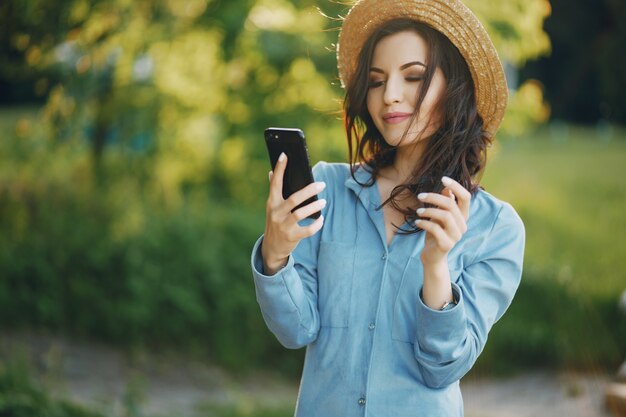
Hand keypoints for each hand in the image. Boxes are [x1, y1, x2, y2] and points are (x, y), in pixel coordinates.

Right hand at [262, 153, 325, 274]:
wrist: (272, 248)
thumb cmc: (275, 222)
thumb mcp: (272, 207)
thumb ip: (273, 191)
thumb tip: (270, 172)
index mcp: (272, 203)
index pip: (275, 183)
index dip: (279, 168)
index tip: (285, 155)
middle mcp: (276, 213)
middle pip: (294, 199)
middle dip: (309, 190)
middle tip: (322, 184)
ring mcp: (283, 226)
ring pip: (301, 214)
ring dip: (314, 207)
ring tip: (324, 202)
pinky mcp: (291, 237)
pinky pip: (307, 230)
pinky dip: (316, 224)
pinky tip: (321, 219)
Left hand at [416, 176, 469, 265]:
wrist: (433, 257)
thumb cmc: (435, 233)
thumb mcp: (438, 216)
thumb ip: (444, 204)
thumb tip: (446, 188)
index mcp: (462, 216)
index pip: (466, 197)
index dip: (456, 186)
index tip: (443, 179)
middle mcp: (462, 225)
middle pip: (451, 204)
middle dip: (433, 197)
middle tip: (420, 196)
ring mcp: (456, 236)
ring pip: (445, 216)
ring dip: (428, 211)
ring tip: (418, 212)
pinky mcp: (446, 244)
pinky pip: (435, 229)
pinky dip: (424, 223)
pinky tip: (417, 222)